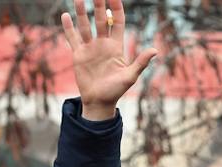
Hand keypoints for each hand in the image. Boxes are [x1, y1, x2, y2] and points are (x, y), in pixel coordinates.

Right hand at [61, 0, 156, 120]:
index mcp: (116, 46)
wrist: (99, 102)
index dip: (116, 9)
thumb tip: (155, 50)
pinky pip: (72, 38)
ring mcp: (90, 48)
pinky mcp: (78, 55)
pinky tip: (65, 15)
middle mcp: (102, 44)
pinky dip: (68, 28)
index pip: (116, 22)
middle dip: (98, 5)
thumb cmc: (116, 91)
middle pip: (99, 20)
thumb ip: (141, 62)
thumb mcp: (130, 77)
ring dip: (81, 12)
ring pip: (85, 26)